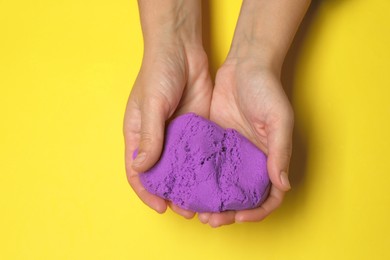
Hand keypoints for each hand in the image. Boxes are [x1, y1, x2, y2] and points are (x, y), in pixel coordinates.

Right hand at [124, 44, 211, 217]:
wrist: (182, 50)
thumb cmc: (158, 73)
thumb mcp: (151, 105)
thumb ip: (150, 137)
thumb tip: (142, 169)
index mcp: (139, 136)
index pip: (138, 172)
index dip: (146, 192)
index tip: (161, 207)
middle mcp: (158, 139)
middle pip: (162, 175)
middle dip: (172, 194)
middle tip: (188, 210)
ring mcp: (178, 135)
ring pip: (182, 168)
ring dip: (190, 185)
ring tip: (204, 201)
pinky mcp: (196, 128)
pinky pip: (198, 153)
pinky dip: (203, 168)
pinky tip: (214, 179)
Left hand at [198, 57, 293, 226]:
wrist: (245, 66)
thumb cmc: (268, 90)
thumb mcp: (279, 120)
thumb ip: (280, 151)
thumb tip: (282, 185)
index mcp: (269, 159)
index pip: (268, 196)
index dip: (256, 212)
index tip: (238, 217)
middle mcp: (250, 160)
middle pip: (241, 197)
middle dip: (227, 212)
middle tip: (209, 219)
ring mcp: (230, 152)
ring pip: (221, 185)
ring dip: (210, 200)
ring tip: (194, 208)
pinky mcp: (213, 141)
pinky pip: (206, 165)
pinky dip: (198, 178)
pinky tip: (185, 184)